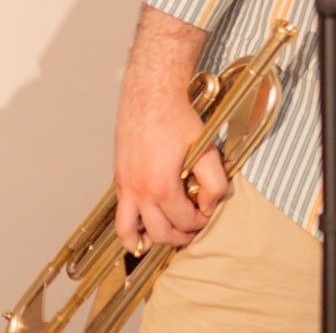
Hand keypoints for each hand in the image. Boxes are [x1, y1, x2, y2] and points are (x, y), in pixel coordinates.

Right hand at [113, 79, 227, 250]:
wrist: (150, 97)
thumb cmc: (176, 118)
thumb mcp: (206, 149)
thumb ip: (214, 181)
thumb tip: (210, 204)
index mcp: (161, 186)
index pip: (184, 220)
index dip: (201, 221)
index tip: (209, 213)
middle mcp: (138, 191)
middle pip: (159, 233)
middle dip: (180, 236)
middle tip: (194, 230)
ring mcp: (124, 187)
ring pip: (130, 232)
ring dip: (150, 241)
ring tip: (168, 238)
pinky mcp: (118, 180)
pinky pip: (120, 216)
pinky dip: (129, 231)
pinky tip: (140, 234)